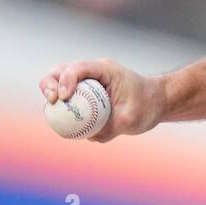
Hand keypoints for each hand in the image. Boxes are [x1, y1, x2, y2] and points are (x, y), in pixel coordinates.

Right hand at [38, 58, 164, 142]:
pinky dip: (60, 108)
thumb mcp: (132, 119)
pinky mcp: (84, 95)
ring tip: (52, 109)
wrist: (155, 102)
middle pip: (61, 71)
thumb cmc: (147, 106)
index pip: (79, 68)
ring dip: (51, 94)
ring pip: (59, 83)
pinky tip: (61, 122)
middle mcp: (92, 73)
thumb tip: (90, 136)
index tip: (64, 96)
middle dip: (50, 83)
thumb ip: (111, 127)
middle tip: (52, 100)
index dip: (66, 79)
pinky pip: (67, 100)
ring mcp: (86, 83)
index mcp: (105, 70)